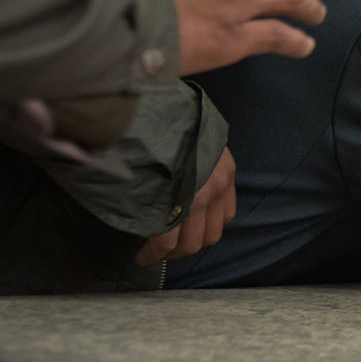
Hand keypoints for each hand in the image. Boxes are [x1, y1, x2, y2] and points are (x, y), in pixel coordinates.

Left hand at [134, 148, 234, 264]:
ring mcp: (220, 183)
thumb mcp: (137, 171)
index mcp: (176, 195)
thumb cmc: (147, 138)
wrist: (167, 104)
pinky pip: (228, 212)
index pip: (166, 241)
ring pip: (214, 232)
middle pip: (193, 243)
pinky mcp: (229, 172)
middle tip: (158, 251)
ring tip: (180, 238)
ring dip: (196, 240)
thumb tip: (131, 226)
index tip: (140, 256)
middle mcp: (203, 193)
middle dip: (173, 253)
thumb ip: (140, 200)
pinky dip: (214, 221)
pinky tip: (199, 217)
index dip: (151, 254)